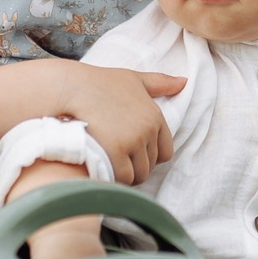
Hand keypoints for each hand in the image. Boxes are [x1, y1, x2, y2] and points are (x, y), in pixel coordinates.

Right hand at [62, 65, 182, 184]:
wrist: (73, 88)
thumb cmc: (101, 82)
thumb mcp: (134, 79)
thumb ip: (160, 83)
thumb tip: (184, 82)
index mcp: (155, 116)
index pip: (165, 152)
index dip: (150, 157)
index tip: (133, 155)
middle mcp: (148, 130)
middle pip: (150, 166)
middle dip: (136, 167)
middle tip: (118, 163)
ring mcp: (133, 141)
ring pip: (138, 174)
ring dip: (127, 176)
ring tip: (112, 169)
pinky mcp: (116, 151)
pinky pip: (123, 177)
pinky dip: (116, 179)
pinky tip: (105, 172)